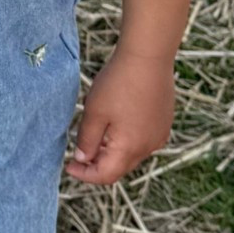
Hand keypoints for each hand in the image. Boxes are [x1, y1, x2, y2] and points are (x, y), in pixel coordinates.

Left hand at [65, 46, 175, 185]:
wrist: (148, 57)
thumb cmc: (118, 83)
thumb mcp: (94, 112)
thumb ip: (87, 140)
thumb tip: (82, 159)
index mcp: (129, 148)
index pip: (105, 175)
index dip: (85, 175)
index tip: (69, 166)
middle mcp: (148, 147)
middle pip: (120, 167)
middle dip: (98, 165)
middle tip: (79, 154)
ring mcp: (159, 135)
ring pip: (132, 154)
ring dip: (112, 152)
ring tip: (95, 137)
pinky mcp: (163, 123)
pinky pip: (143, 141)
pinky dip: (127, 141)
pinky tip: (115, 124)